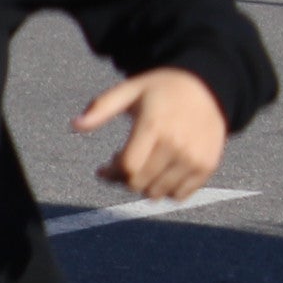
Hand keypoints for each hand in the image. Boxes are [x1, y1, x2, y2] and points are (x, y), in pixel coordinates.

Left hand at [74, 66, 228, 199]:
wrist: (208, 86)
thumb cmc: (162, 89)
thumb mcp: (130, 90)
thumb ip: (102, 108)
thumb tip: (75, 125)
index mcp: (154, 126)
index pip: (127, 167)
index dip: (110, 173)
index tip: (104, 167)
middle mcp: (177, 144)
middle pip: (140, 184)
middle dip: (124, 179)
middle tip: (121, 167)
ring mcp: (194, 157)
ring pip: (158, 193)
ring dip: (143, 186)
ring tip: (141, 167)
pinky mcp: (207, 166)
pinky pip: (179, 195)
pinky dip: (165, 191)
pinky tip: (159, 174)